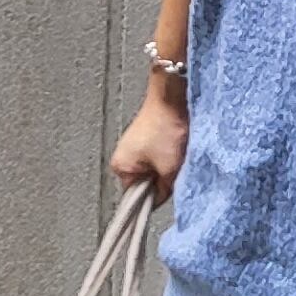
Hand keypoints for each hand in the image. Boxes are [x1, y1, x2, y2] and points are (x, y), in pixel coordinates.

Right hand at [110, 80, 186, 197]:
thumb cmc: (165, 127)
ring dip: (166, 166)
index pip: (138, 196)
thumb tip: (161, 198)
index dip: (156, 195)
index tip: (168, 188)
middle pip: (145, 182)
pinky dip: (167, 154)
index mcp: (120, 166)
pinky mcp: (145, 137)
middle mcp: (122, 156)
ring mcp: (133, 145)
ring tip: (174, 153)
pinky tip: (174, 145)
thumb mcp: (169, 169)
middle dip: (162, 179)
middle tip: (173, 168)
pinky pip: (157, 155)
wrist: (172, 97)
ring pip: (153, 169)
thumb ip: (164, 190)